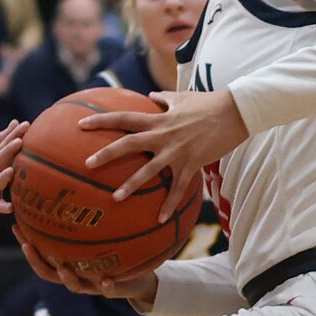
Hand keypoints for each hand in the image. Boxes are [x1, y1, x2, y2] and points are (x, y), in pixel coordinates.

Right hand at [0, 122, 25, 219]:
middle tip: (19, 141)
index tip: (25, 124)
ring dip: (3, 177)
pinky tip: (10, 208)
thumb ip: (1, 138)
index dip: (14, 134)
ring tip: (11, 171)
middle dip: (8, 150)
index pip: (3, 144)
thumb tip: (16, 122)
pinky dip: (1, 207)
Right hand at [14, 227, 157, 300]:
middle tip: (27, 245)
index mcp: (67, 265)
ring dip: (67, 276)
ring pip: (74, 285)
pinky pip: (109, 289)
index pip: (40, 256)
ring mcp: (92, 285)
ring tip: (64, 266)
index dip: (26, 243)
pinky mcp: (113, 289)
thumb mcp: (99, 234)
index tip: (15, 226)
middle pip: (48, 273)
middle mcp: (76, 276)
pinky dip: (107, 286)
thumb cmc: (114, 253)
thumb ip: (85, 220)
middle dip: (36, 260)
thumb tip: (72, 187)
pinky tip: (106, 279)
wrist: (138, 278)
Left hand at [82, 87, 246, 217]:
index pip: (123, 117)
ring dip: (131, 184)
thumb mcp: (182, 97)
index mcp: (158, 118)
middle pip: (129, 144)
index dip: (101, 120)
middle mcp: (163, 135)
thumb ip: (163, 98)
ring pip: (150, 170)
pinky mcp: (192, 163)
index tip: (81, 125)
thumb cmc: (209, 103)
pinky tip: (161, 219)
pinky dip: (169, 204)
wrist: (235, 112)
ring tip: (115, 198)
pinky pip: (178, 188)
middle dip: (106, 154)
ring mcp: (177, 151)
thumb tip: (150, 96)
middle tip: (87, 165)